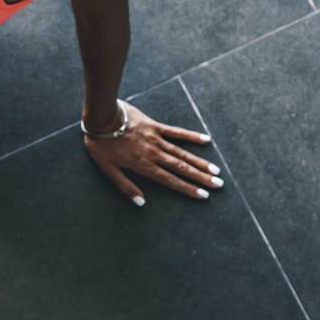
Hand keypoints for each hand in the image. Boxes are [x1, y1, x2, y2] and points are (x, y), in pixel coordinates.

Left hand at [82, 100, 223, 206]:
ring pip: (182, 153)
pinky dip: (191, 136)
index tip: (203, 195)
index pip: (170, 180)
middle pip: (181, 168)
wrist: (101, 117)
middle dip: (200, 177)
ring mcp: (156, 139)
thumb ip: (125, 186)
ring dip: (199, 162)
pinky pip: (176, 132)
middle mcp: (153, 154)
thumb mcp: (107, 168)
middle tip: (218, 184)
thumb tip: (141, 203)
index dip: (187, 188)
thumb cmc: (101, 144)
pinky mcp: (155, 126)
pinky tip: (205, 140)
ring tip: (215, 170)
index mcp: (143, 165)